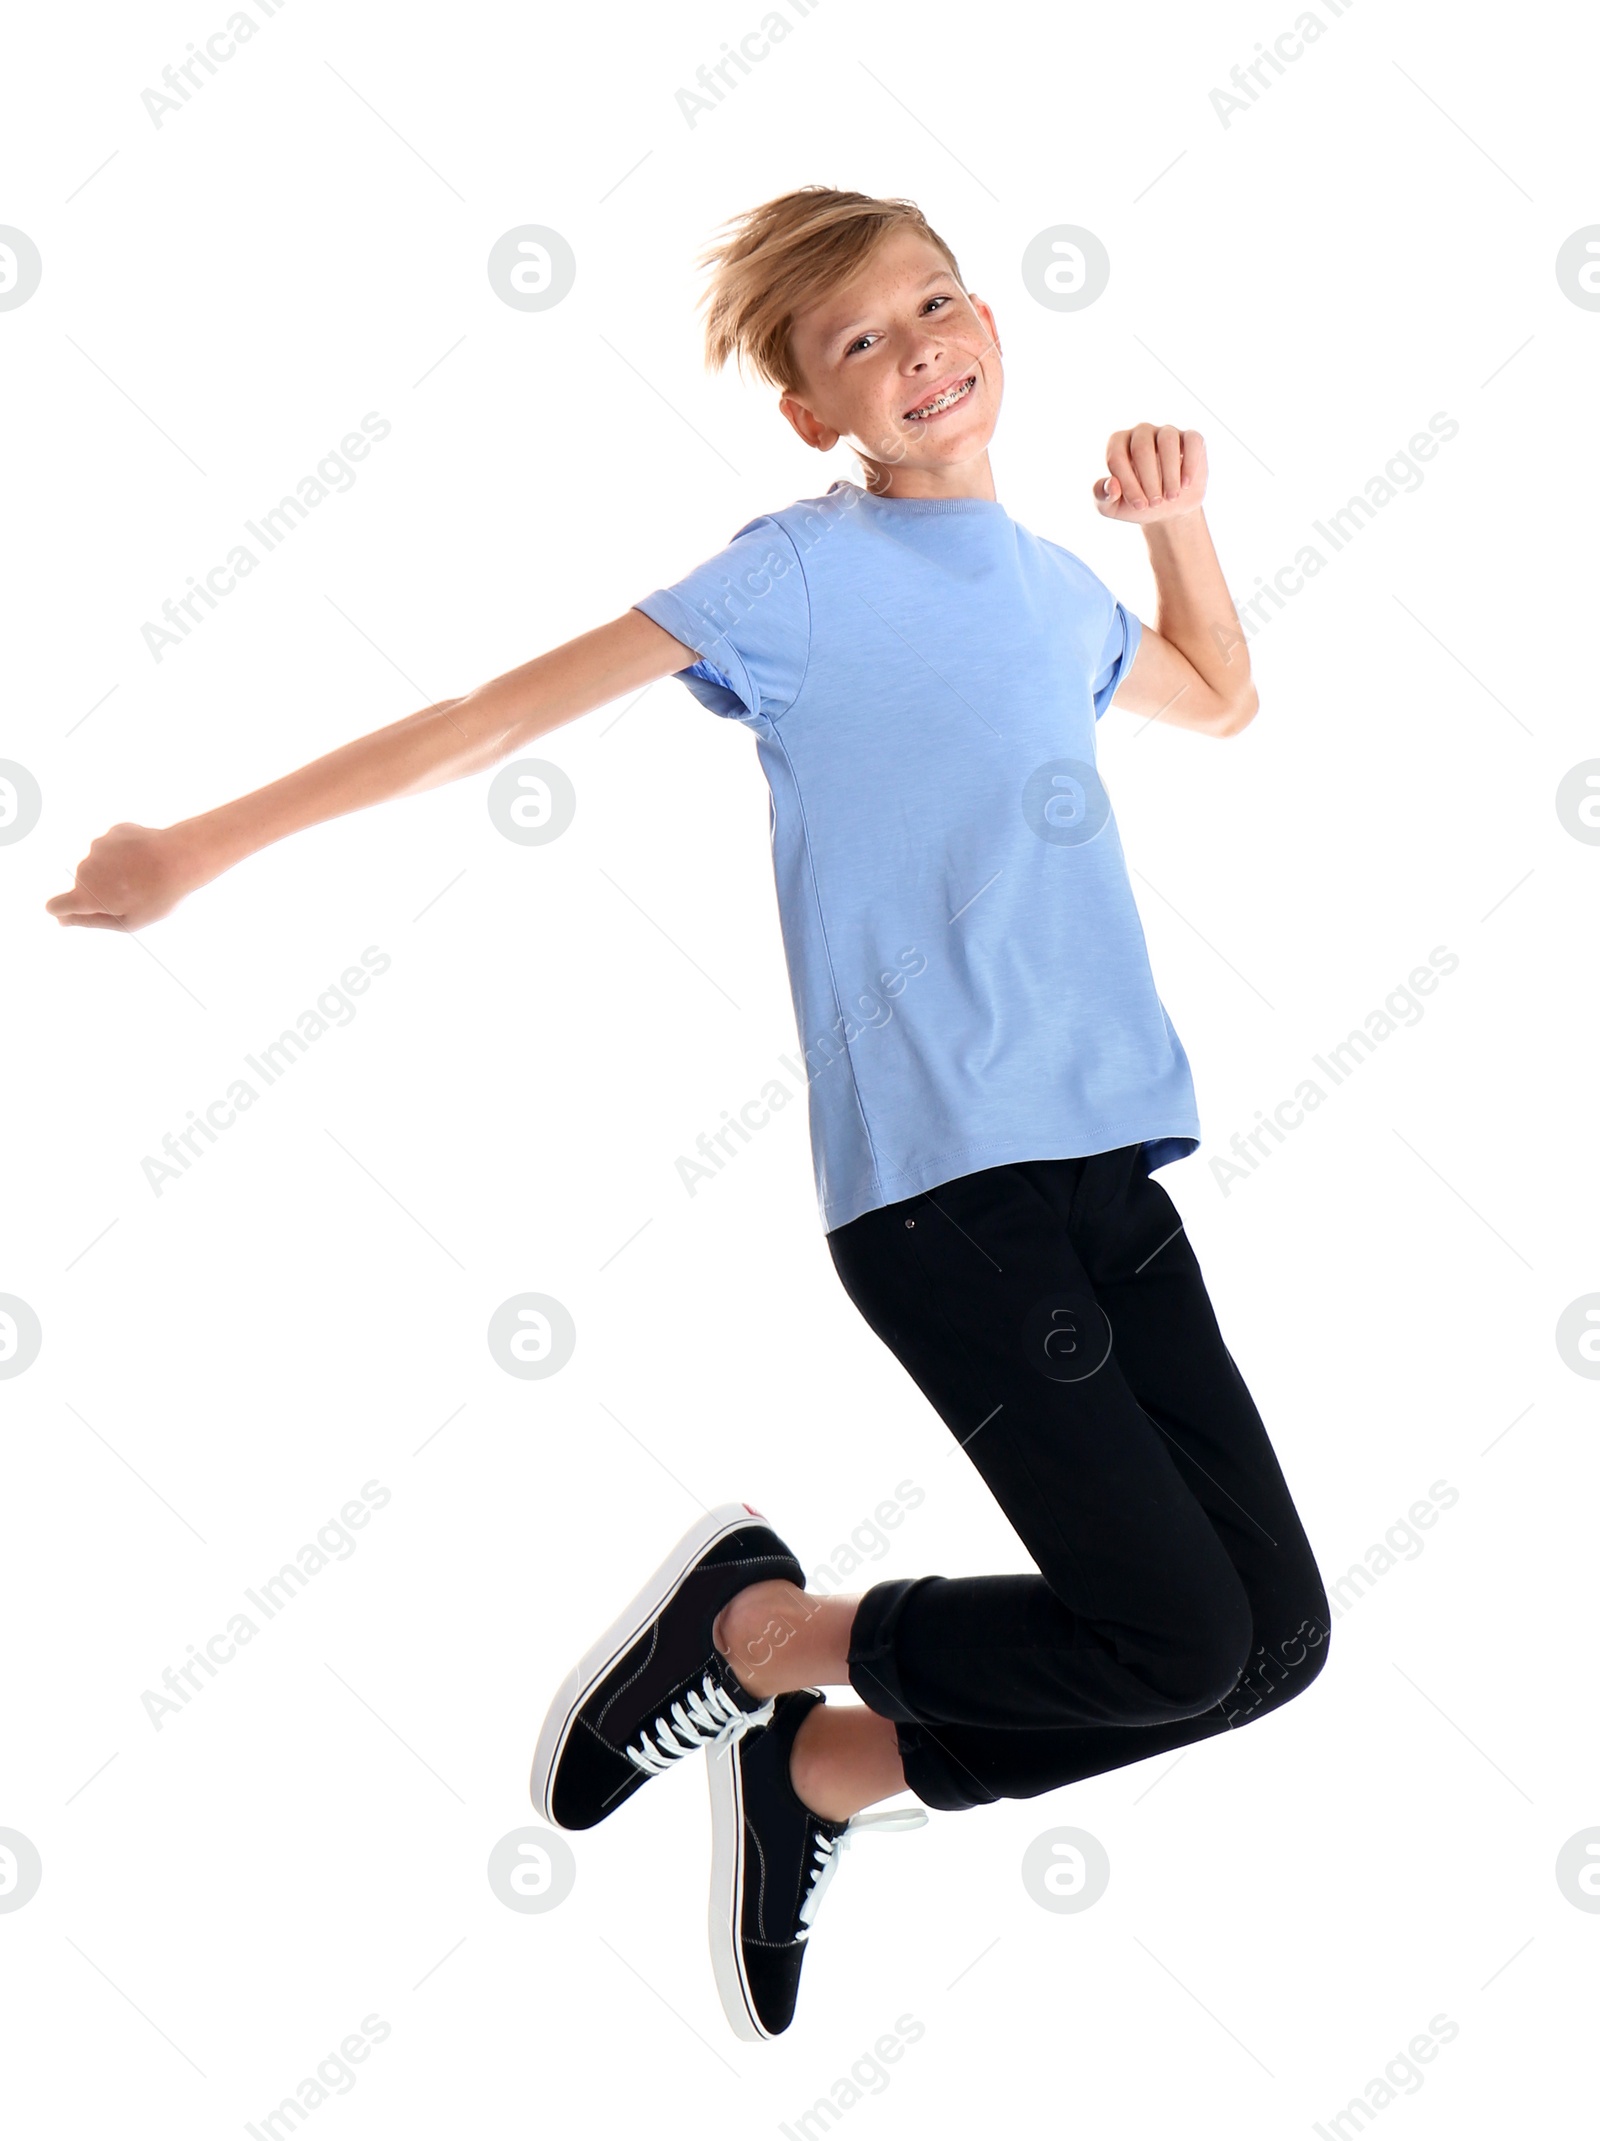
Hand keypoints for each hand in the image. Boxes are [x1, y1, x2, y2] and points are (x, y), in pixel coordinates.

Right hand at [46, 822, 205, 931]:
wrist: (182, 858)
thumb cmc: (158, 897)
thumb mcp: (127, 922)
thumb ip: (90, 921)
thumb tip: (62, 920)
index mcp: (87, 896)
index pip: (57, 906)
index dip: (65, 911)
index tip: (78, 912)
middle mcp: (85, 869)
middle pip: (82, 886)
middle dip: (100, 892)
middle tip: (133, 895)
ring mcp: (98, 847)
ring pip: (98, 865)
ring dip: (112, 872)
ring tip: (142, 876)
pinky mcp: (112, 833)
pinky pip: (112, 849)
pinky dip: (123, 855)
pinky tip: (145, 859)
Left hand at [1093, 424, 1206, 521]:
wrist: (1166, 510)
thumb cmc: (1135, 503)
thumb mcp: (1111, 507)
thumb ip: (1102, 495)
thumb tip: (1112, 484)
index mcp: (1118, 444)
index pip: (1117, 457)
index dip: (1127, 483)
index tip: (1139, 506)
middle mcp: (1141, 433)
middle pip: (1142, 447)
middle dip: (1148, 480)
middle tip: (1155, 503)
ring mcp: (1166, 433)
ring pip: (1167, 440)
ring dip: (1169, 473)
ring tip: (1171, 496)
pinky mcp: (1190, 439)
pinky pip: (1192, 440)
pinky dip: (1190, 463)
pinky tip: (1186, 484)